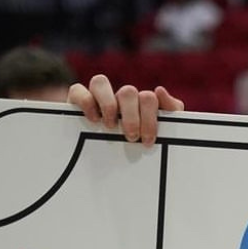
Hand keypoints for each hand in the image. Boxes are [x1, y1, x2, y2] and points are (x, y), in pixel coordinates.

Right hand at [68, 75, 184, 146]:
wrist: (109, 166)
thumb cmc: (139, 146)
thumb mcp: (160, 134)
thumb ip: (170, 112)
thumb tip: (159, 90)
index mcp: (140, 103)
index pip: (148, 98)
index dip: (150, 118)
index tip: (148, 140)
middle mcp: (120, 97)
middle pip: (128, 91)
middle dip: (132, 116)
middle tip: (132, 137)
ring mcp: (98, 96)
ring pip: (100, 82)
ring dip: (108, 104)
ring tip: (111, 126)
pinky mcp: (76, 101)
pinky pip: (77, 90)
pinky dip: (86, 102)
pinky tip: (94, 120)